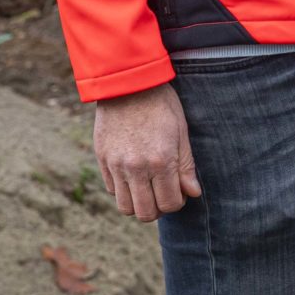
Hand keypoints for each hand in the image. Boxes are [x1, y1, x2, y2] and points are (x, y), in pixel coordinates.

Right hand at [92, 82, 201, 222]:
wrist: (127, 81)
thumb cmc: (160, 103)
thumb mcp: (180, 131)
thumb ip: (186, 166)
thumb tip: (192, 193)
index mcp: (161, 161)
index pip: (169, 204)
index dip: (177, 202)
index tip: (178, 190)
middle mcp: (136, 168)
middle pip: (145, 213)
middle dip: (158, 208)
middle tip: (163, 193)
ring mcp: (116, 165)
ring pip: (125, 207)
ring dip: (138, 203)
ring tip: (147, 188)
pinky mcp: (102, 158)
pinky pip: (111, 189)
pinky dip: (123, 190)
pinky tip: (132, 175)